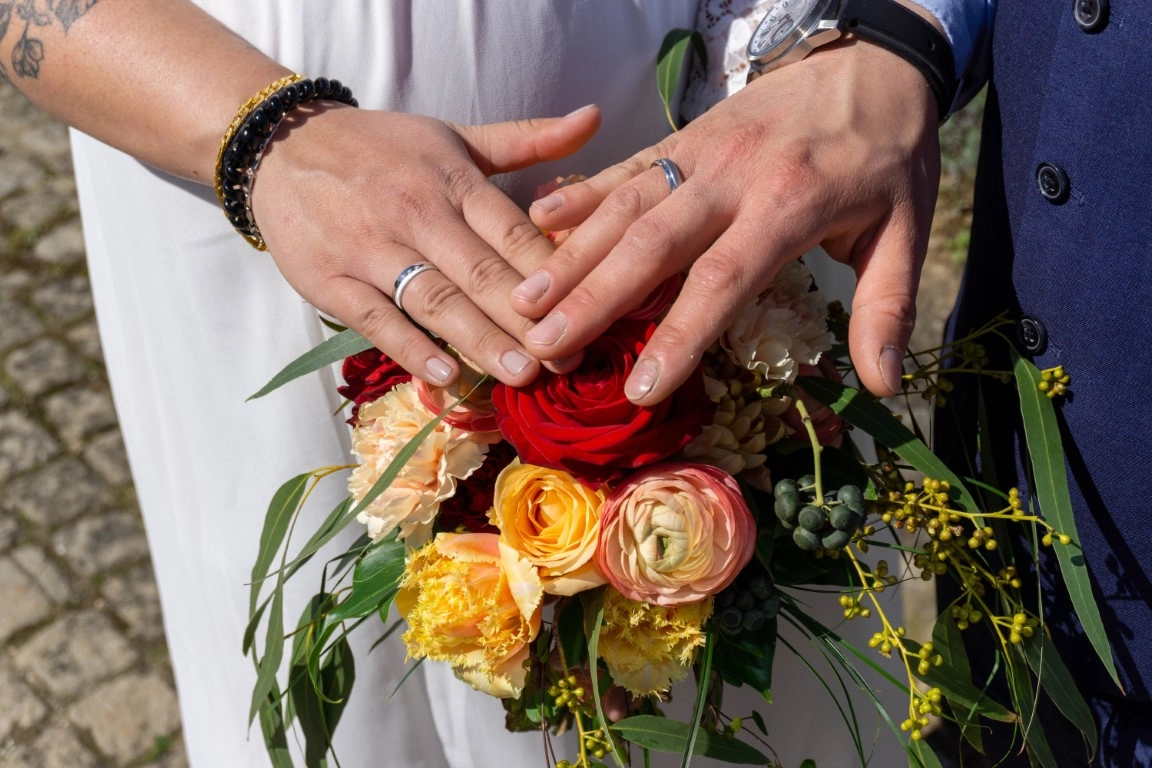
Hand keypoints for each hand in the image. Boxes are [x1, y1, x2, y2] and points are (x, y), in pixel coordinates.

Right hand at [251, 103, 601, 386]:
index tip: (589, 312)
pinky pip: (377, 319)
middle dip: (528, 320)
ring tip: (522, 375)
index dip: (554, 275)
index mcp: (454, 180)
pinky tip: (445, 377)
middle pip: (482, 273)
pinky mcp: (331, 280)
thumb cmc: (383, 149)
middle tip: (567, 359)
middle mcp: (416, 213)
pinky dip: (410, 349)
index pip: (513, 233)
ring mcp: (371, 248)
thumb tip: (595, 118)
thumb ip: (528, 140)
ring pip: (435, 300)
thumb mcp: (456, 138)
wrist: (282, 146)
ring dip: (481, 340)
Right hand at [513, 41, 940, 403]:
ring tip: (526, 297)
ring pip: (626, 204)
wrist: (875, 60)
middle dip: (595, 296)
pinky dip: (582, 193)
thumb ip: (887, 307)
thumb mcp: (907, 230)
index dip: (679, 336)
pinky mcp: (685, 137)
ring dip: (574, 251)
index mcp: (790, 205)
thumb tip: (884, 384)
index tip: (640, 389)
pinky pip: (626, 167)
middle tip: (545, 342)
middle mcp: (733, 177)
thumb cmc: (890, 155)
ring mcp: (702, 152)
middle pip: (653, 241)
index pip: (723, 279)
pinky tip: (539, 221)